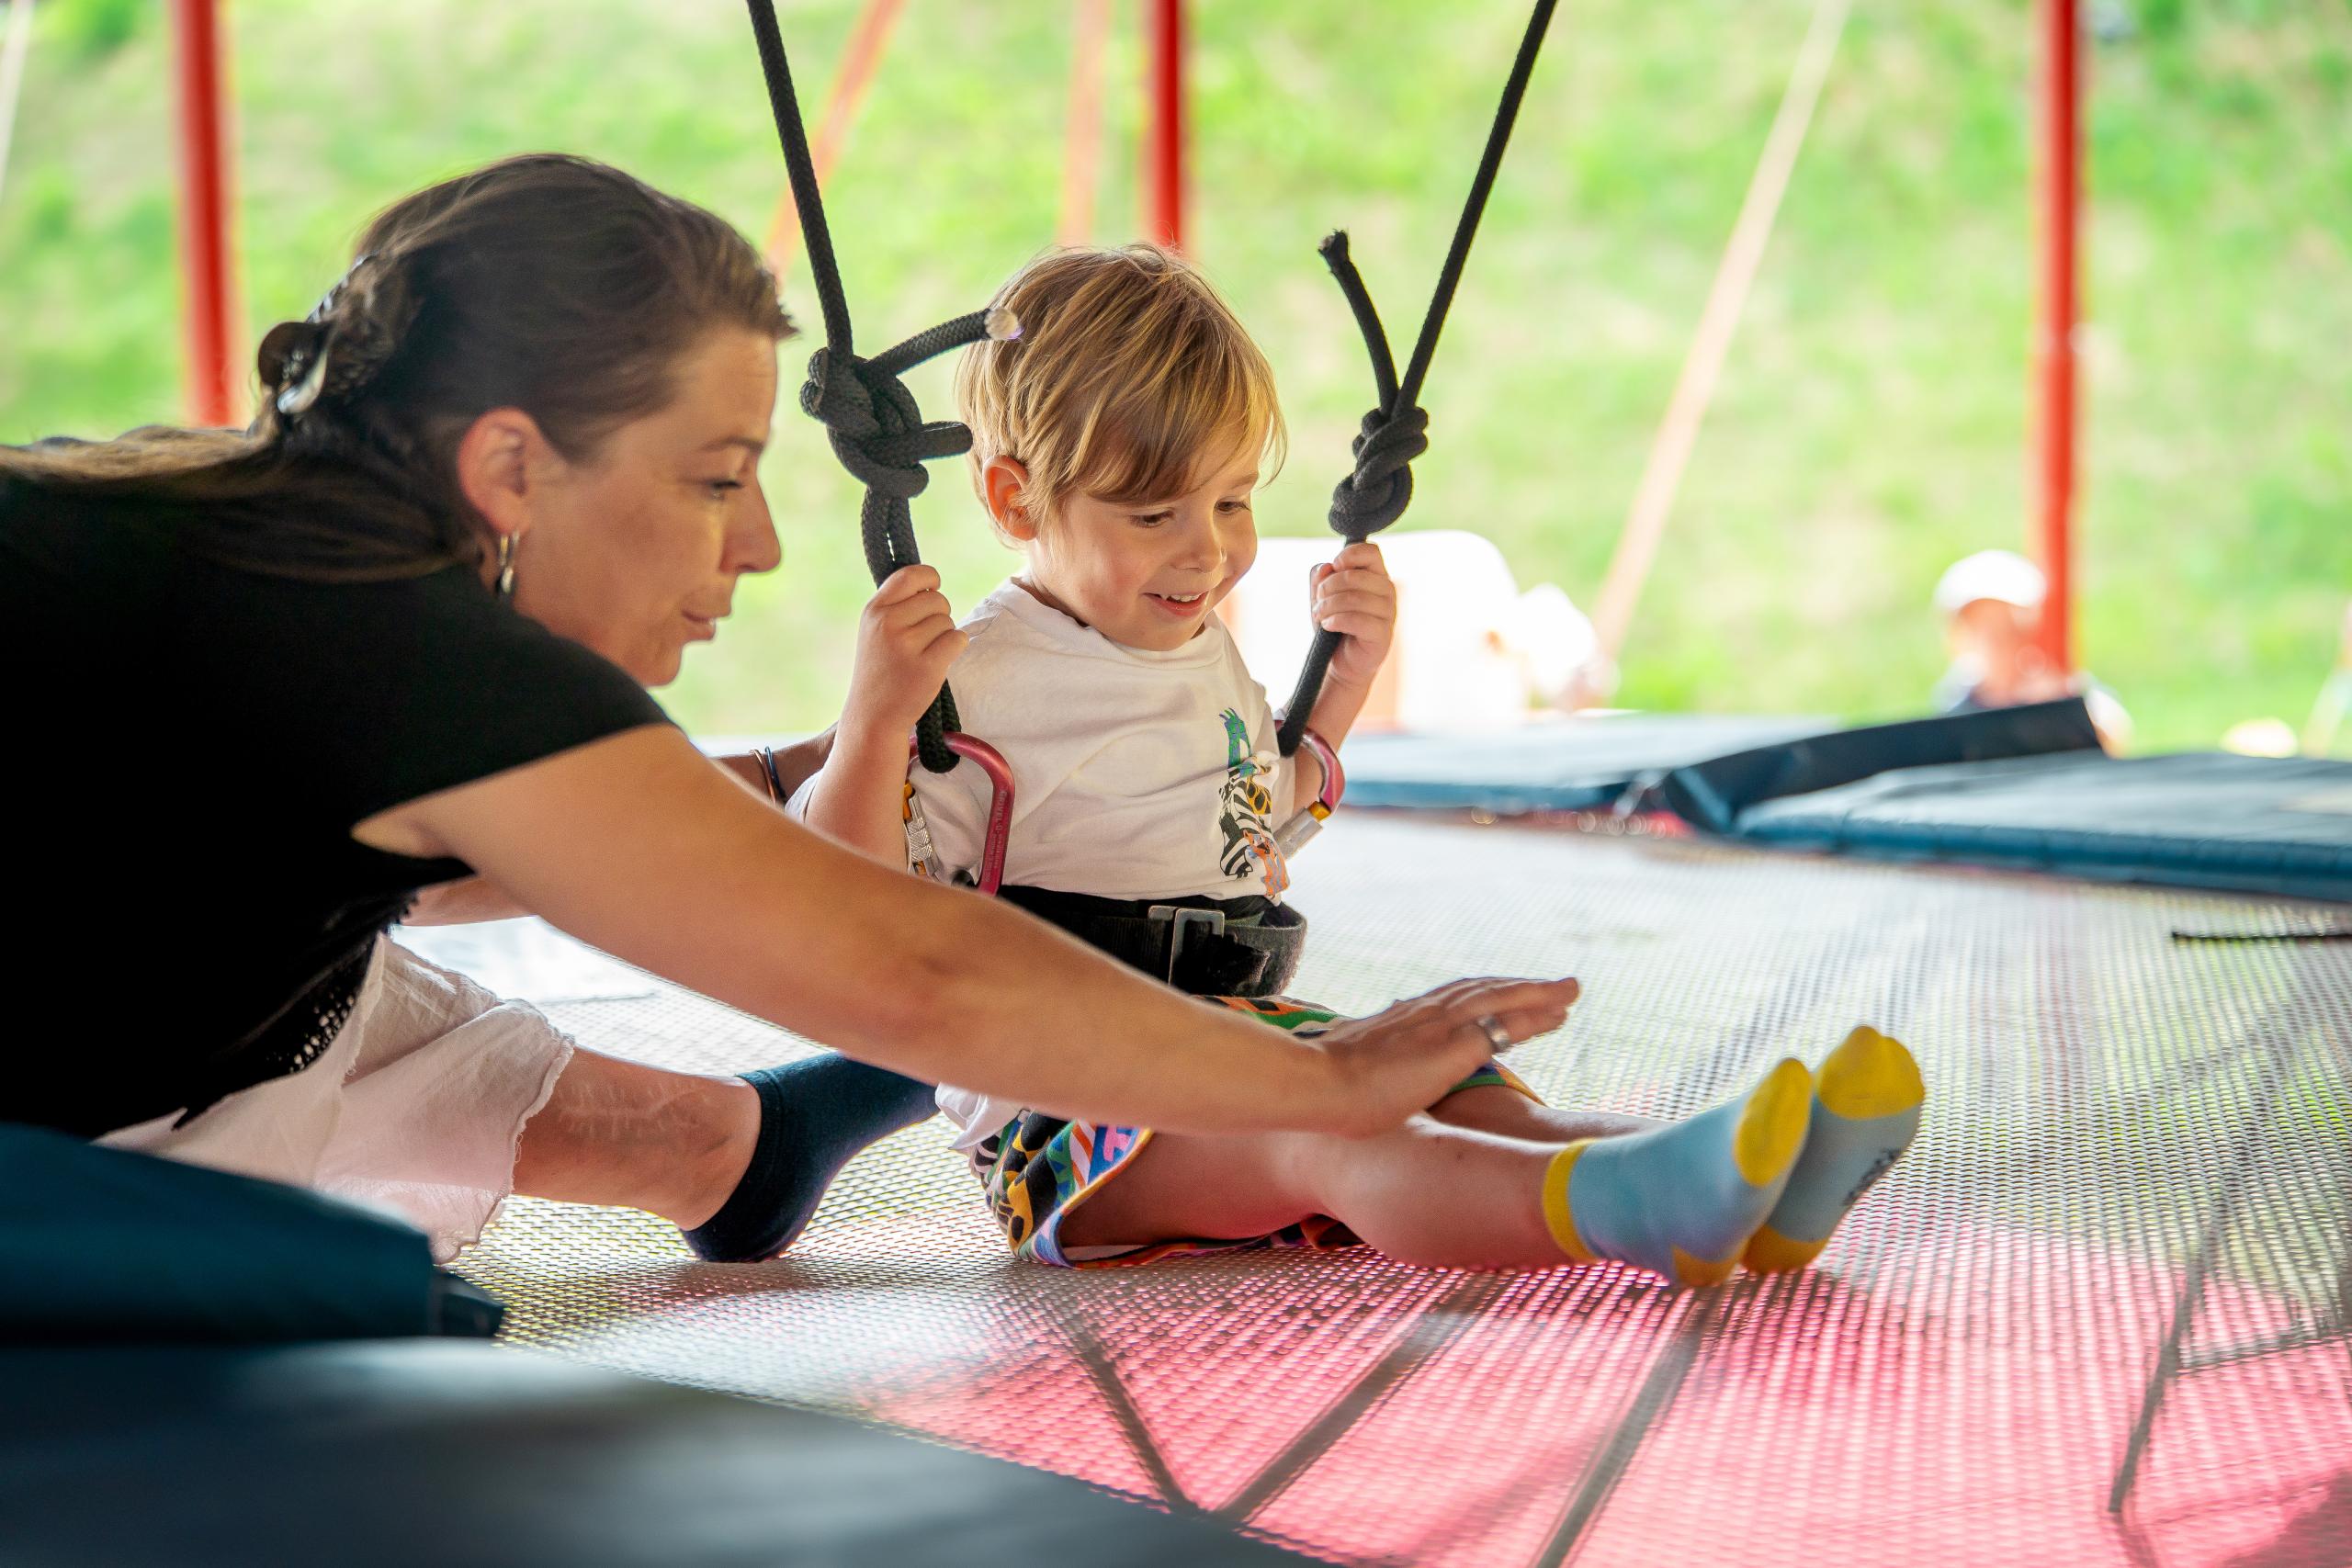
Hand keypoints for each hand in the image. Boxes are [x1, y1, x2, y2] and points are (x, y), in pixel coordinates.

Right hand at [842, 566, 966, 745]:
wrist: (873, 715)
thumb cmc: (880, 669)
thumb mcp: (874, 630)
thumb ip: (896, 604)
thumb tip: (931, 581)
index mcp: (874, 610)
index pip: (910, 574)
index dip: (929, 577)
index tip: (932, 588)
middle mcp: (887, 623)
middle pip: (936, 599)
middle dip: (939, 614)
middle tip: (925, 637)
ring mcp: (906, 645)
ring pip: (947, 621)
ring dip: (945, 635)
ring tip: (925, 653)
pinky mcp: (927, 666)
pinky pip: (958, 639)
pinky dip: (956, 647)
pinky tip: (939, 660)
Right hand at [1305, 975, 1579, 1136]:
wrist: (1314, 1084)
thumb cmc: (1322, 1089)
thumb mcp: (1349, 1069)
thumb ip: (1365, 1066)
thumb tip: (1355, 1077)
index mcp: (1402, 1019)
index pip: (1454, 1000)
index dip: (1484, 996)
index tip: (1507, 996)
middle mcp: (1425, 1014)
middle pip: (1483, 990)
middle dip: (1520, 988)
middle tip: (1554, 986)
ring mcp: (1441, 1027)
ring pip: (1501, 999)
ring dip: (1538, 993)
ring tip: (1568, 991)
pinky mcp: (1454, 1047)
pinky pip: (1506, 1026)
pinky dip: (1535, 1017)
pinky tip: (1558, 1014)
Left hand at [1310, 541, 1396, 689]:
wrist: (1342, 662)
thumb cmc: (1335, 625)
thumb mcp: (1321, 597)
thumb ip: (1320, 578)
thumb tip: (1327, 566)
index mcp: (1376, 576)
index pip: (1371, 551)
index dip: (1349, 554)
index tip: (1334, 566)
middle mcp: (1387, 591)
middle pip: (1354, 575)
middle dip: (1327, 587)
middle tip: (1318, 601)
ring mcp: (1389, 613)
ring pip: (1354, 598)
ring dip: (1328, 606)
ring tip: (1320, 616)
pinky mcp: (1383, 634)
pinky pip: (1357, 620)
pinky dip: (1335, 620)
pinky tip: (1328, 626)